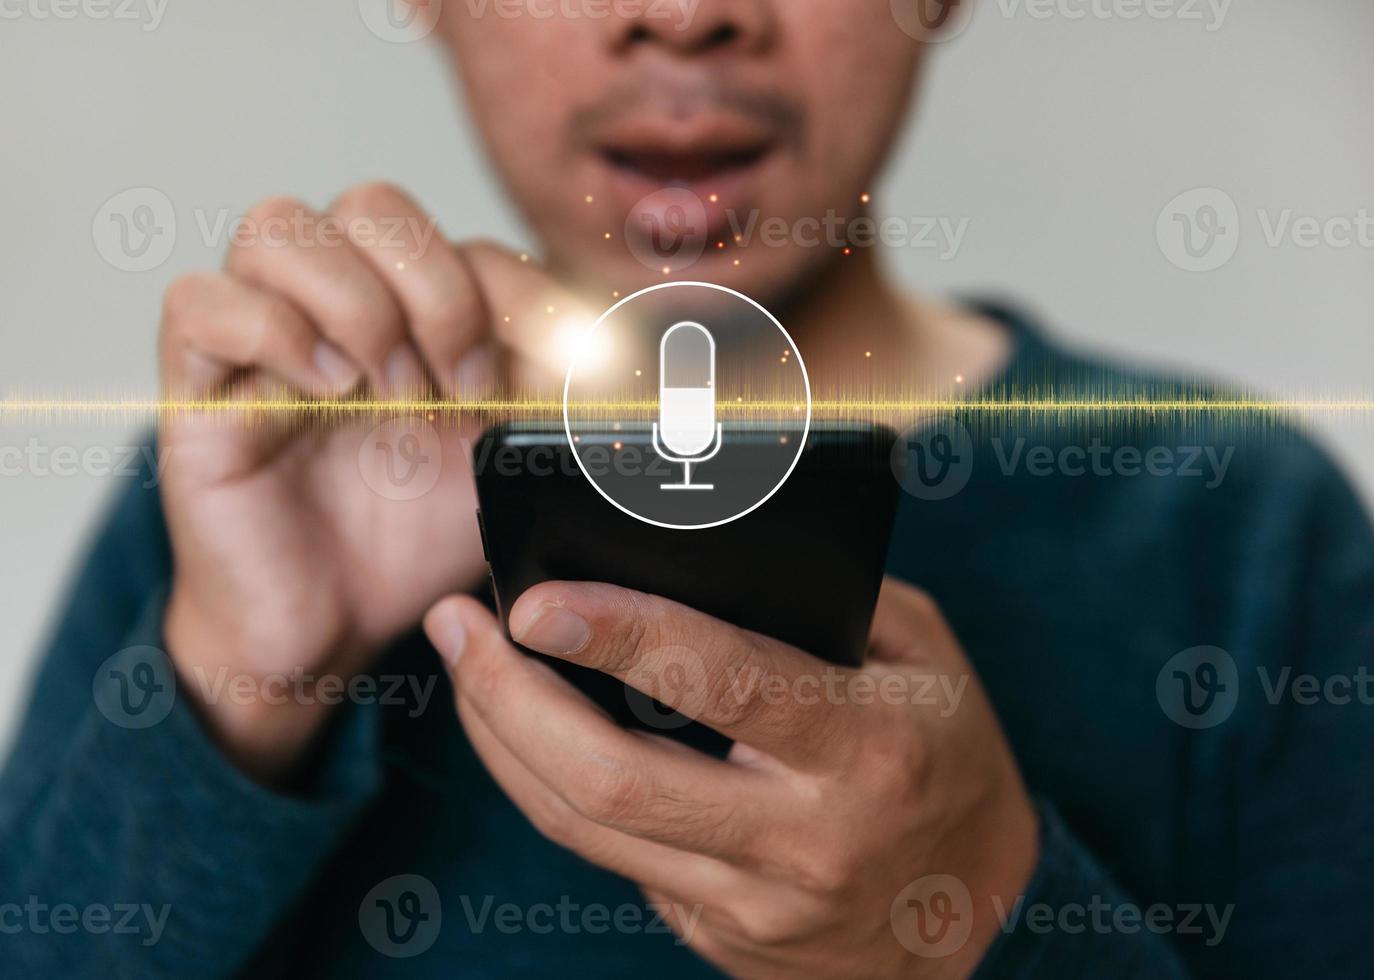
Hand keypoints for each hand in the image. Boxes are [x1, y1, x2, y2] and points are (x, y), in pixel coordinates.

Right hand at [159, 182, 587, 779]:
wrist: (332, 628)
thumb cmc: (414, 541)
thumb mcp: (511, 460)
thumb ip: (558, 396)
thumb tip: (623, 350)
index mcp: (415, 312)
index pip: (464, 239)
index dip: (518, 294)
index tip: (555, 374)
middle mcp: (338, 308)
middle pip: (372, 203)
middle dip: (436, 289)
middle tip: (463, 388)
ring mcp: (262, 343)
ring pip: (278, 227)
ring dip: (356, 305)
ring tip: (387, 393)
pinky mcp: (196, 392)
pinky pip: (197, 301)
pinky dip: (270, 329)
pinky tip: (323, 391)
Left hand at [424, 577, 1038, 977]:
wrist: (977, 920)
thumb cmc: (951, 758)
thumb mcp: (927, 658)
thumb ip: (829, 604)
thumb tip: (707, 553)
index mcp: (865, 749)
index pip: (722, 684)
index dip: (619, 636)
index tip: (533, 600)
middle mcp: (801, 840)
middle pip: (611, 779)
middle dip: (509, 698)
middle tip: (457, 625)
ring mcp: (752, 905)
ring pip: (585, 827)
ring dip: (504, 740)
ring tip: (464, 667)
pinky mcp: (715, 936)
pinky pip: (609, 855)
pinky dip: (552, 787)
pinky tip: (525, 734)